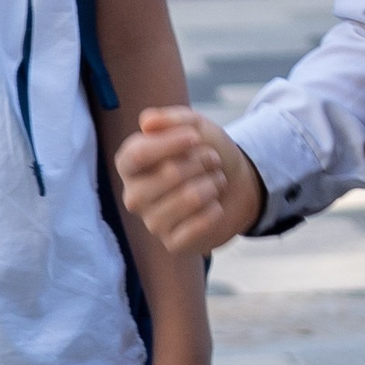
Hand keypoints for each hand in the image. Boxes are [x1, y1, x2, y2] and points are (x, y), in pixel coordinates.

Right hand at [114, 106, 264, 255]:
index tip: (194, 137)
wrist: (235, 184)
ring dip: (212, 184)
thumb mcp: (194, 126)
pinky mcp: (172, 244)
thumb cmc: (205, 153)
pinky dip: (215, 210)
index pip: (138, 154)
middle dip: (201, 162)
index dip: (169, 144)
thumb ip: (171, 119)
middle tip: (212, 160)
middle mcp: (134, 196)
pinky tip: (215, 206)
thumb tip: (147, 122)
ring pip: (188, 198)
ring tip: (216, 181)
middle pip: (169, 174)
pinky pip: (198, 225)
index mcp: (130, 165)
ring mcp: (151, 223)